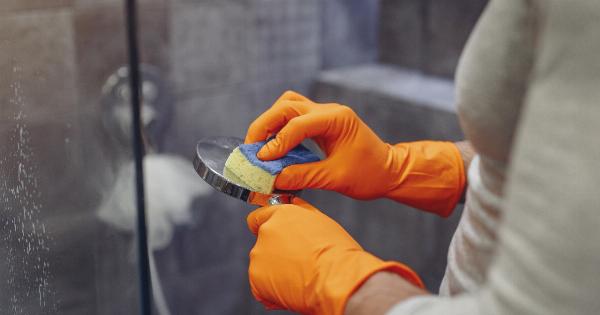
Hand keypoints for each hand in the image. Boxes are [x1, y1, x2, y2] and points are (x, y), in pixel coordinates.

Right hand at [245, 91, 465, 215]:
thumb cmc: (369, 174)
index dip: (276, 142)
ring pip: (288, 105)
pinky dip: (279, 128)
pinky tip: (273, 146)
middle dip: (265, 125)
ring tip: (259, 145)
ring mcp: (325, 114)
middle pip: (287, 106)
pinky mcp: (321, 122)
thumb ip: (303, 176)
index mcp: (337, 119)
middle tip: (251, 148)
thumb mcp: (335, 179)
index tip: (261, 159)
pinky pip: (294, 116)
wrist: (389, 171)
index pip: (297, 124)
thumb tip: (273, 178)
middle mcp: (329, 111)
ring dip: (270, 122)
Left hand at [247, 198, 422, 314]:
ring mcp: (260, 256)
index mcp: (280, 214)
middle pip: (261, 238)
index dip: (268, 222)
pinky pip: (262, 285)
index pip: (258, 212)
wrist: (344, 279)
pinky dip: (273, 288)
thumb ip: (298, 214)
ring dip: (275, 268)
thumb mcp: (319, 221)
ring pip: (263, 262)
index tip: (274, 231)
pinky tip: (296, 289)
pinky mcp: (258, 279)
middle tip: (298, 259)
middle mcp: (265, 232)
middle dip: (275, 247)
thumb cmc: (340, 250)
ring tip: (302, 276)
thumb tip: (287, 206)